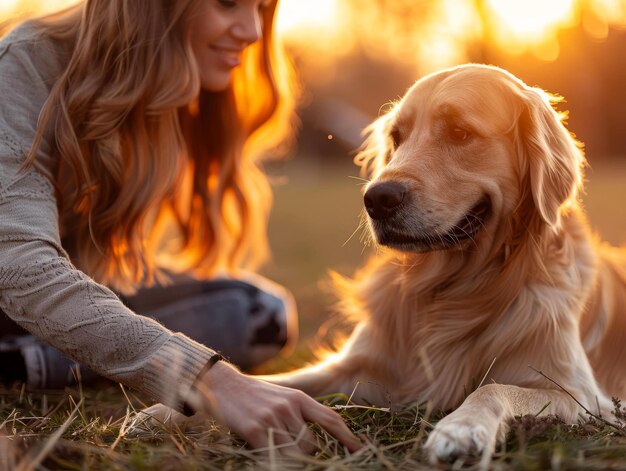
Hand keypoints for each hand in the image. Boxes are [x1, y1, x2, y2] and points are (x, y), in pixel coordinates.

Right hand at [189, 361, 361, 454]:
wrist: (223, 385)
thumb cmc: (255, 396)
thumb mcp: (283, 397)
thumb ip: (301, 412)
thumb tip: (318, 436)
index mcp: (299, 398)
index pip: (330, 419)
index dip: (347, 437)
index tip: (358, 451)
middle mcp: (289, 407)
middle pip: (311, 443)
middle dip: (305, 453)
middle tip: (293, 451)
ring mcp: (273, 418)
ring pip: (293, 451)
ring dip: (287, 456)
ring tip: (273, 446)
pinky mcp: (256, 429)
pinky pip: (273, 455)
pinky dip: (274, 459)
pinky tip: (267, 453)